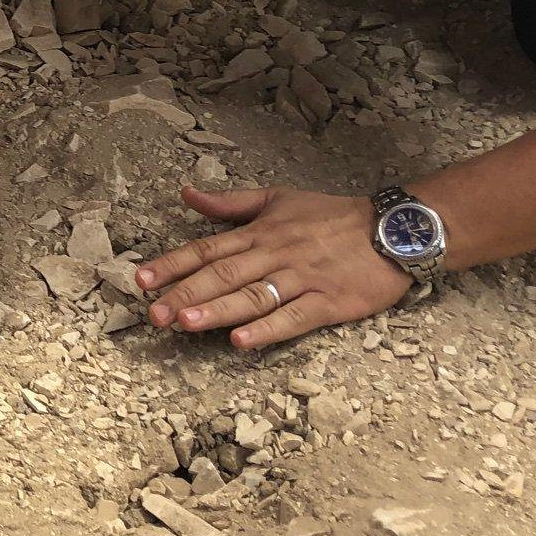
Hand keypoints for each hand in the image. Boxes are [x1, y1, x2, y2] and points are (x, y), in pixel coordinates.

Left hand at [136, 187, 411, 348]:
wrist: (394, 229)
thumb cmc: (332, 216)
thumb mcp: (278, 199)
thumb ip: (230, 203)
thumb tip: (186, 194)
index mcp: (260, 232)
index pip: (207, 249)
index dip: (172, 264)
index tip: (140, 279)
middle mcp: (275, 255)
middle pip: (223, 276)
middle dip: (185, 294)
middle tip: (153, 313)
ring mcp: (301, 279)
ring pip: (252, 297)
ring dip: (217, 311)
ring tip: (185, 324)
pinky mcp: (328, 302)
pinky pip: (293, 318)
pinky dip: (267, 330)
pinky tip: (242, 341)